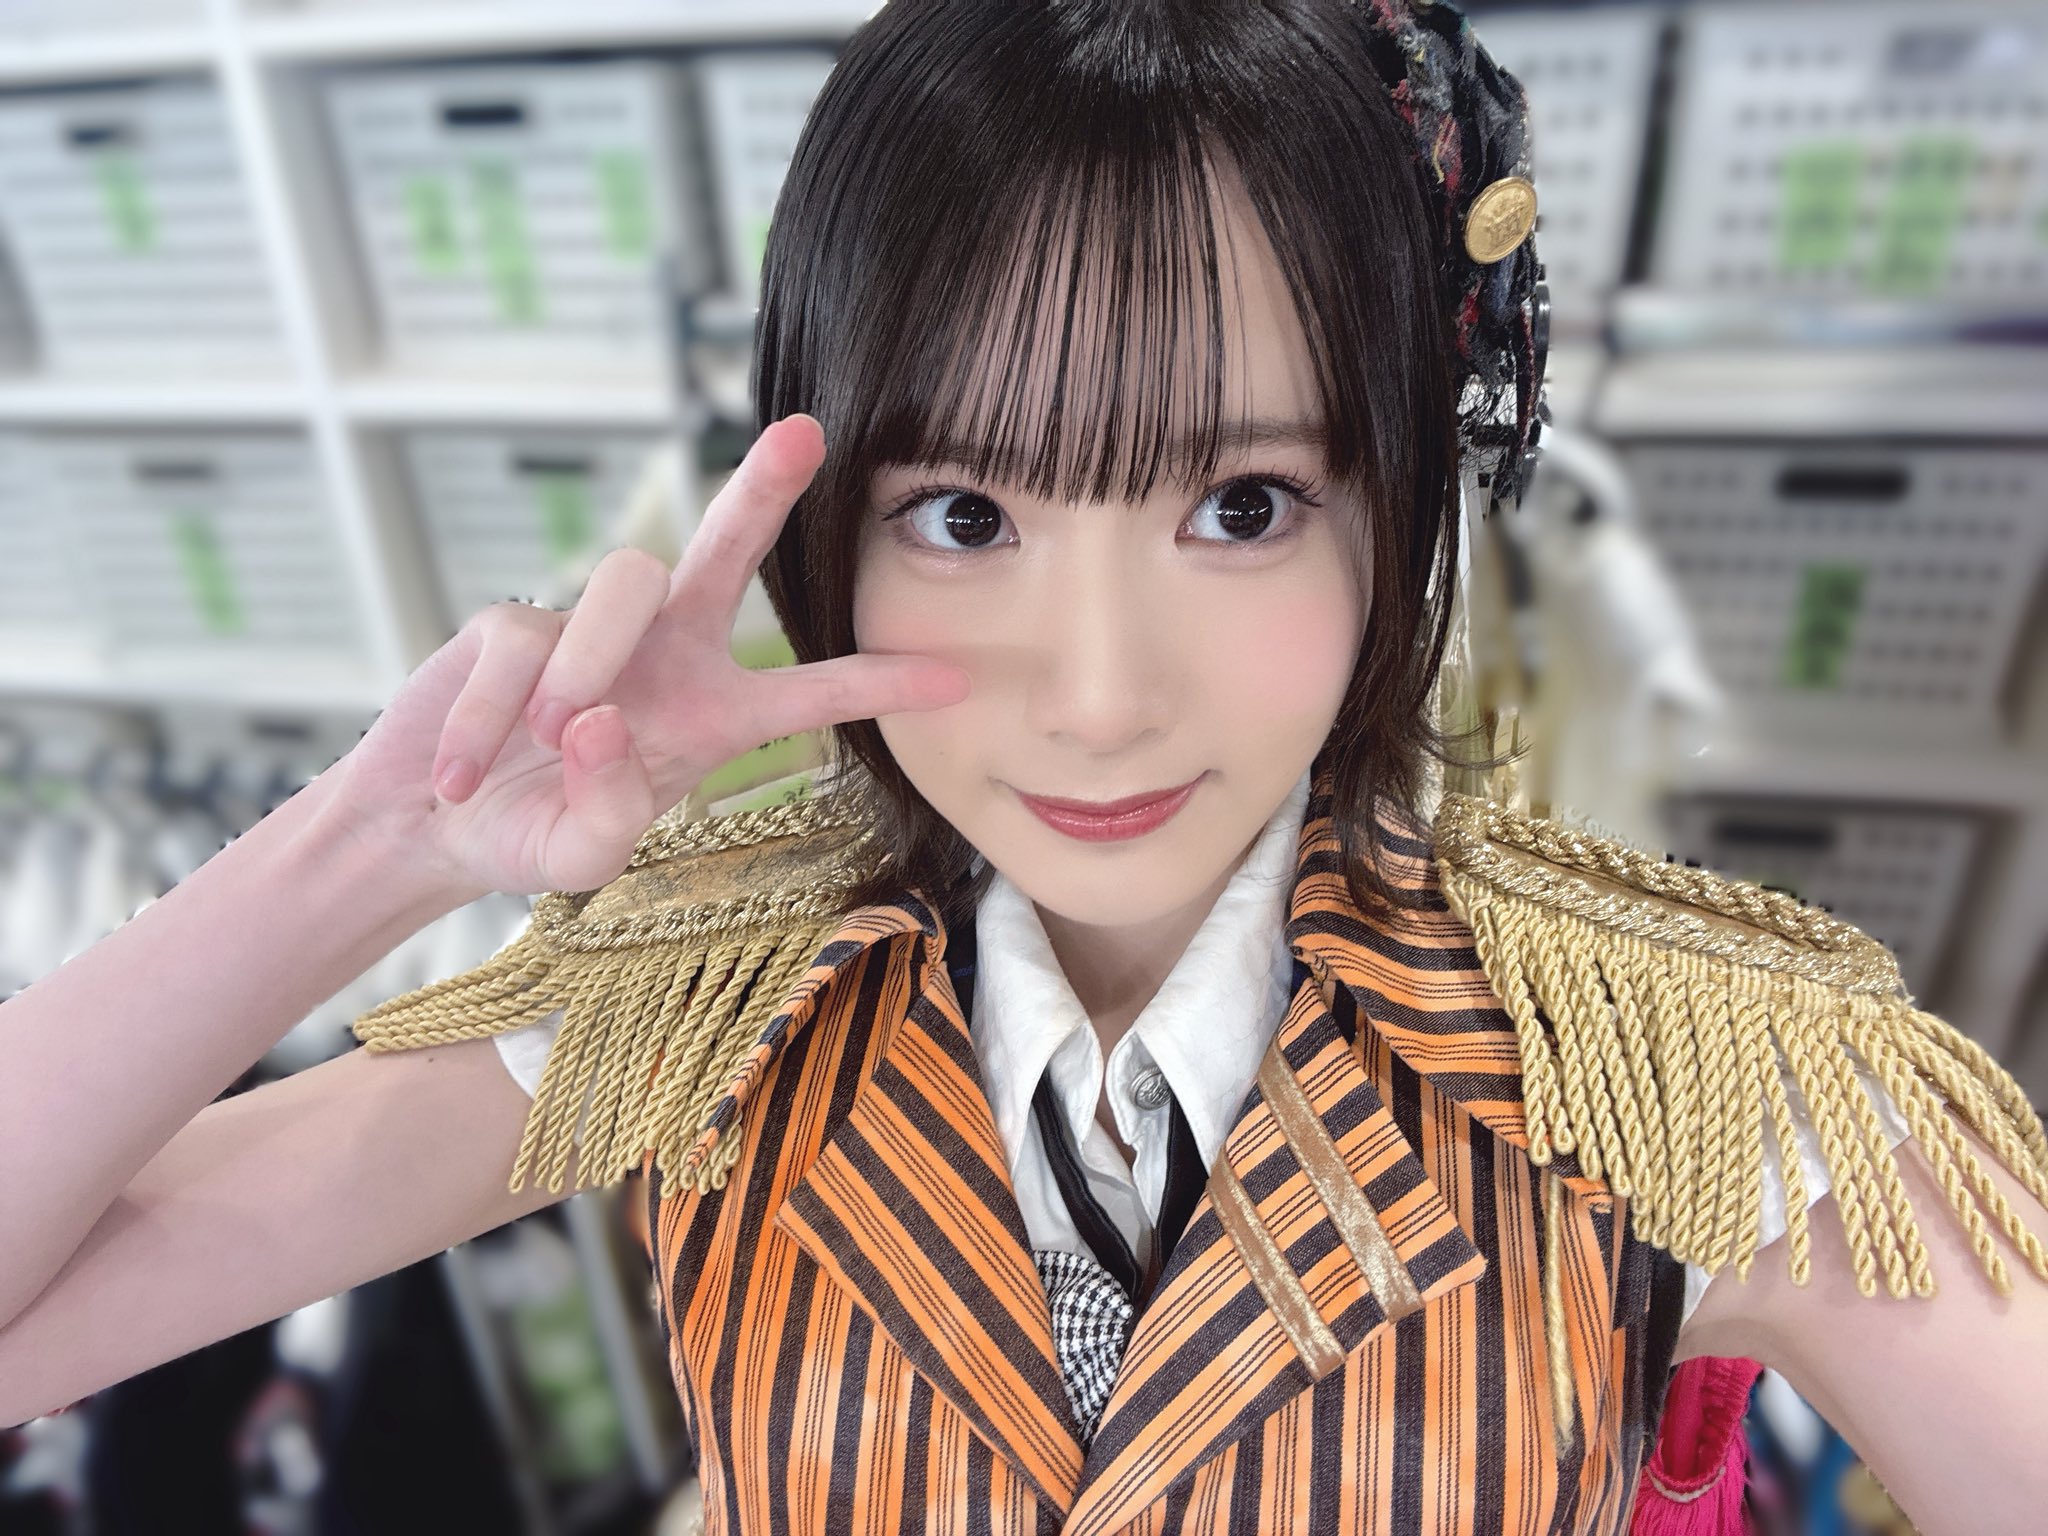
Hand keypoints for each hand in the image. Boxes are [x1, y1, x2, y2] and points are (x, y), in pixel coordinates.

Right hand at [327, 414, 969, 897]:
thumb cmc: (529, 831)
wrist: (432, 824)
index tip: (955, 679)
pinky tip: (468, 769)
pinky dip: (490, 715)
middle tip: (807, 432)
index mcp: (711, 714)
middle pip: (726, 551)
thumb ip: (606, 812)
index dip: (877, 684)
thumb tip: (596, 720)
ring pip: (623, 584)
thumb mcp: (582, 856)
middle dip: (762, 488)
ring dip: (590, 663)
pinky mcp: (514, 620)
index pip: (807, 695)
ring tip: (551, 738)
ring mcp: (591, 629)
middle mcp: (666, 655)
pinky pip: (520, 642)